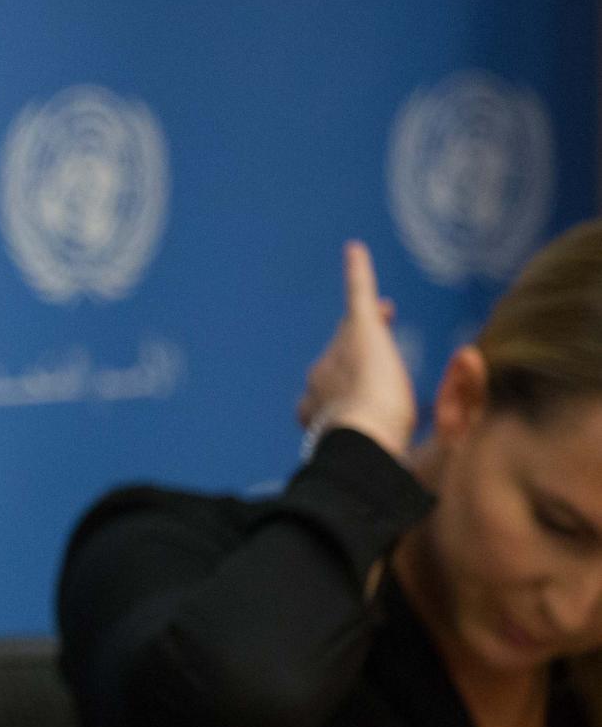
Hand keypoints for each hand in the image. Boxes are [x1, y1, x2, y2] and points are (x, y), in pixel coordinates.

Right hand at [297, 239, 413, 456]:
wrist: (360, 438)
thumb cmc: (370, 458)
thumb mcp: (382, 462)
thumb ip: (393, 458)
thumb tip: (407, 476)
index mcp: (320, 412)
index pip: (335, 394)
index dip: (349, 389)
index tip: (362, 389)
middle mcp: (320, 380)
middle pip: (340, 361)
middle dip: (356, 354)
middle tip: (379, 348)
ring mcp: (338, 352)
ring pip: (354, 334)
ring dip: (368, 322)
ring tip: (386, 309)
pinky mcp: (359, 327)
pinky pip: (358, 293)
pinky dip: (358, 271)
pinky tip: (356, 250)